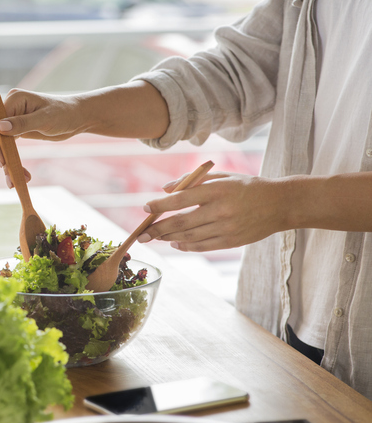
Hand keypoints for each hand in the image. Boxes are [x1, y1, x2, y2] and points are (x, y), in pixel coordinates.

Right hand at [0, 89, 85, 187]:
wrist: (77, 117)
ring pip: (2, 144)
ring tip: (16, 182)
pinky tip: (21, 175)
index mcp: (14, 99)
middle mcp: (10, 109)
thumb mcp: (45, 119)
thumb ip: (22, 123)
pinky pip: (9, 148)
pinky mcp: (18, 131)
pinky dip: (13, 162)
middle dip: (2, 157)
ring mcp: (13, 120)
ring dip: (8, 164)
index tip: (2, 161)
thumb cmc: (64, 113)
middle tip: (10, 177)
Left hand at [137, 172, 287, 251]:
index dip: (160, 205)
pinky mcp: (232, 242)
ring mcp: (227, 228)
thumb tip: (165, 189)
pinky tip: (175, 243)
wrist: (280, 204)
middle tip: (142, 234)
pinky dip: (186, 246)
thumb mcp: (222, 176)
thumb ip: (193, 180)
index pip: (181, 199)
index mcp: (217, 190)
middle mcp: (221, 210)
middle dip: (157, 229)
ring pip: (189, 236)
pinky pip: (203, 246)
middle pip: (181, 222)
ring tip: (155, 238)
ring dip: (168, 238)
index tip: (145, 207)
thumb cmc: (247, 187)